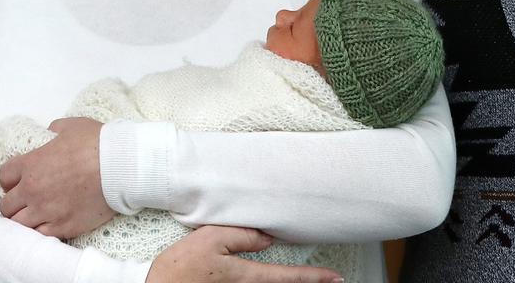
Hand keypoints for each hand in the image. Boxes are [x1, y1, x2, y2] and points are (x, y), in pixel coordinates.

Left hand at [0, 117, 115, 238]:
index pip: (4, 176)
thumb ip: (53, 130)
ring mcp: (47, 211)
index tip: (18, 181)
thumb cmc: (99, 143)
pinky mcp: (64, 226)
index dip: (10, 179)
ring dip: (24, 219)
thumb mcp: (72, 126)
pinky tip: (49, 224)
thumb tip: (50, 135)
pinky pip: (40, 236)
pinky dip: (41, 231)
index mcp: (31, 164)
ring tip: (35, 215)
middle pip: (6, 206)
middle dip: (14, 202)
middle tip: (26, 200)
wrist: (123, 166)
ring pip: (18, 225)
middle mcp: (33, 190)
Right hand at [147, 226, 343, 282]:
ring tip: (308, 278)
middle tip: (331, 280)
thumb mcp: (210, 240)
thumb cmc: (178, 269)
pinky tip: (276, 278)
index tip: (336, 279)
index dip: (314, 278)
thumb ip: (242, 235)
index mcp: (246, 277)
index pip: (288, 278)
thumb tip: (267, 237)